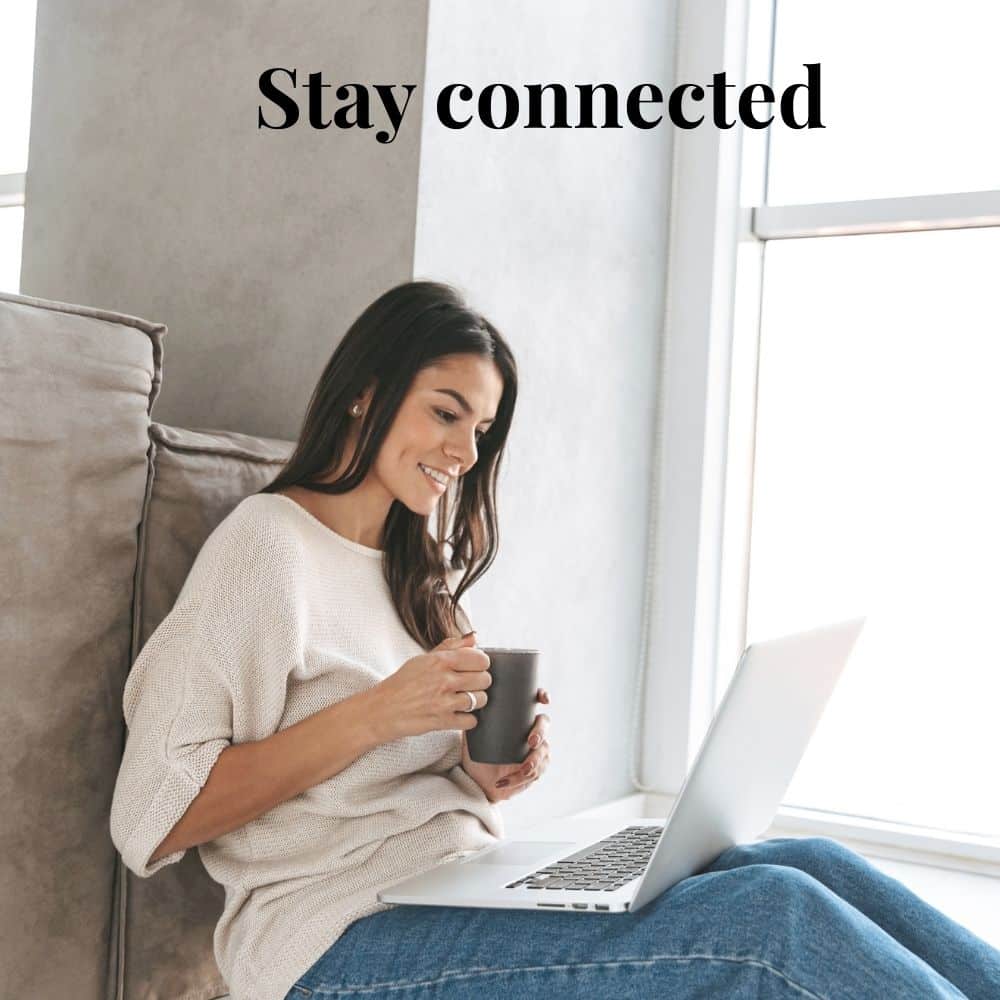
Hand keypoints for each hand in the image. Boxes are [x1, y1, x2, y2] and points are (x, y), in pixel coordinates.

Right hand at [368, 631, 491, 740]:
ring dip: (476, 701)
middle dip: (480, 682)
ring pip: (481, 700)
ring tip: (464, 699)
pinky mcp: (443, 721)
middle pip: (484, 679)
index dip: (481, 663)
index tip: (475, 667)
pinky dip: (467, 719)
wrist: (382, 709)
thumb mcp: (423, 659)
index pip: (480, 659)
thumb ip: (450, 647)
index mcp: (440, 661)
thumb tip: (473, 638)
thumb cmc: (401, 683)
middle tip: (469, 684)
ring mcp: (444, 702)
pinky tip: (458, 714)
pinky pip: (471, 721)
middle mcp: (444, 680)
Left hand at [461, 688, 550, 803]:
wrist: (478, 779)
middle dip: (540, 732)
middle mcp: (530, 731)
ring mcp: (535, 750)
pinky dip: (520, 778)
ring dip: (534, 761)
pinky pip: (535, 773)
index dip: (543, 696)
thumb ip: (471, 720)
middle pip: (544, 725)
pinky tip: (507, 780)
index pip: (535, 702)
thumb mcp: (472, 733)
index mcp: (518, 718)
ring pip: (543, 752)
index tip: (544, 699)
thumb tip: (468, 704)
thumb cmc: (478, 753)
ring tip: (523, 769)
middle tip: (531, 741)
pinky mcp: (535, 770)